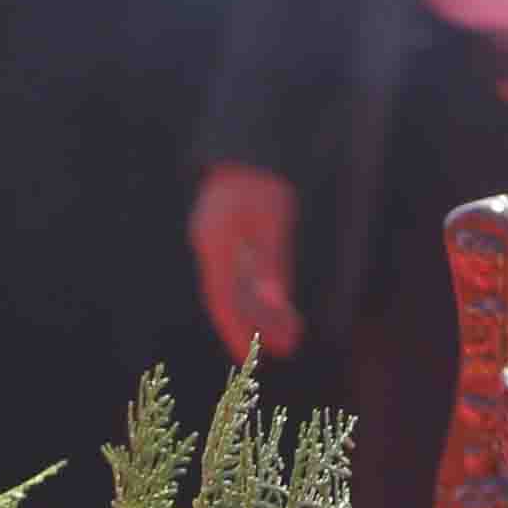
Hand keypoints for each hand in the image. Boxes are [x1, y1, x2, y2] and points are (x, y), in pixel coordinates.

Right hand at [189, 164, 301, 359]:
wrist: (250, 154)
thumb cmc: (262, 184)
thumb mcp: (273, 219)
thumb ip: (272, 261)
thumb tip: (274, 300)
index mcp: (215, 246)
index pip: (222, 298)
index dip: (235, 328)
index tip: (250, 353)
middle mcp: (214, 251)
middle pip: (233, 300)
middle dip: (258, 327)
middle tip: (286, 349)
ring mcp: (222, 249)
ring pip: (242, 291)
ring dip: (266, 315)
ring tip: (293, 338)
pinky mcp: (235, 247)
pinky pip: (248, 279)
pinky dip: (267, 296)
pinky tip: (287, 314)